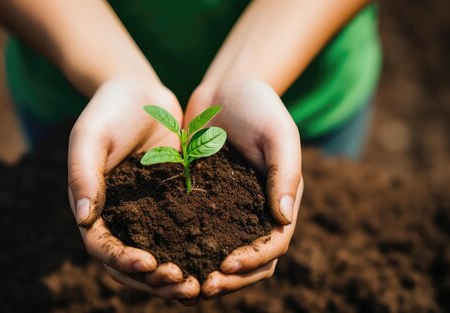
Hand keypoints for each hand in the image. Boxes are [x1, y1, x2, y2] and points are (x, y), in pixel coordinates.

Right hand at [68, 77, 199, 300]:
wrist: (141, 91)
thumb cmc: (109, 108)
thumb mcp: (90, 134)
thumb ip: (82, 173)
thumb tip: (84, 218)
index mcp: (91, 206)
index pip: (102, 246)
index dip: (123, 261)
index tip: (150, 264)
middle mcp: (117, 218)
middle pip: (130, 264)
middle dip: (155, 281)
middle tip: (185, 287)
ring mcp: (144, 215)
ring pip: (156, 258)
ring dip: (173, 278)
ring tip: (200, 287)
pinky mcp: (169, 207)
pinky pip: (179, 238)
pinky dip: (192, 254)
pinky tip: (215, 262)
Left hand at [185, 77, 303, 298]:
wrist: (226, 88)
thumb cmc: (258, 104)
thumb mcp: (278, 131)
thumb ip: (284, 171)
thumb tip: (284, 218)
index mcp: (281, 200)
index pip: (274, 244)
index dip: (254, 260)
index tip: (227, 264)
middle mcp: (258, 213)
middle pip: (252, 263)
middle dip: (230, 280)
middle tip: (202, 287)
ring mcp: (232, 212)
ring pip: (225, 257)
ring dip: (209, 274)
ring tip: (182, 283)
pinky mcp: (206, 205)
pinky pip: (199, 236)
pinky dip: (187, 253)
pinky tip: (164, 259)